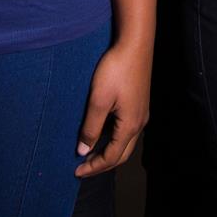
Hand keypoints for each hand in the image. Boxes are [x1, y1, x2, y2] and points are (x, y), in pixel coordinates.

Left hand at [74, 39, 150, 177]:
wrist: (135, 44)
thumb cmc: (116, 69)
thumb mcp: (98, 100)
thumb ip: (91, 128)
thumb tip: (83, 151)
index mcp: (130, 125)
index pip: (112, 157)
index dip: (93, 167)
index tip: (76, 172)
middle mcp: (139, 123)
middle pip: (121, 154)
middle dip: (101, 164)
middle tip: (82, 168)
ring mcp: (141, 113)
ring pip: (124, 142)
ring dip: (107, 151)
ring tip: (88, 153)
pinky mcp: (139, 103)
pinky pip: (126, 130)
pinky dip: (112, 139)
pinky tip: (100, 132)